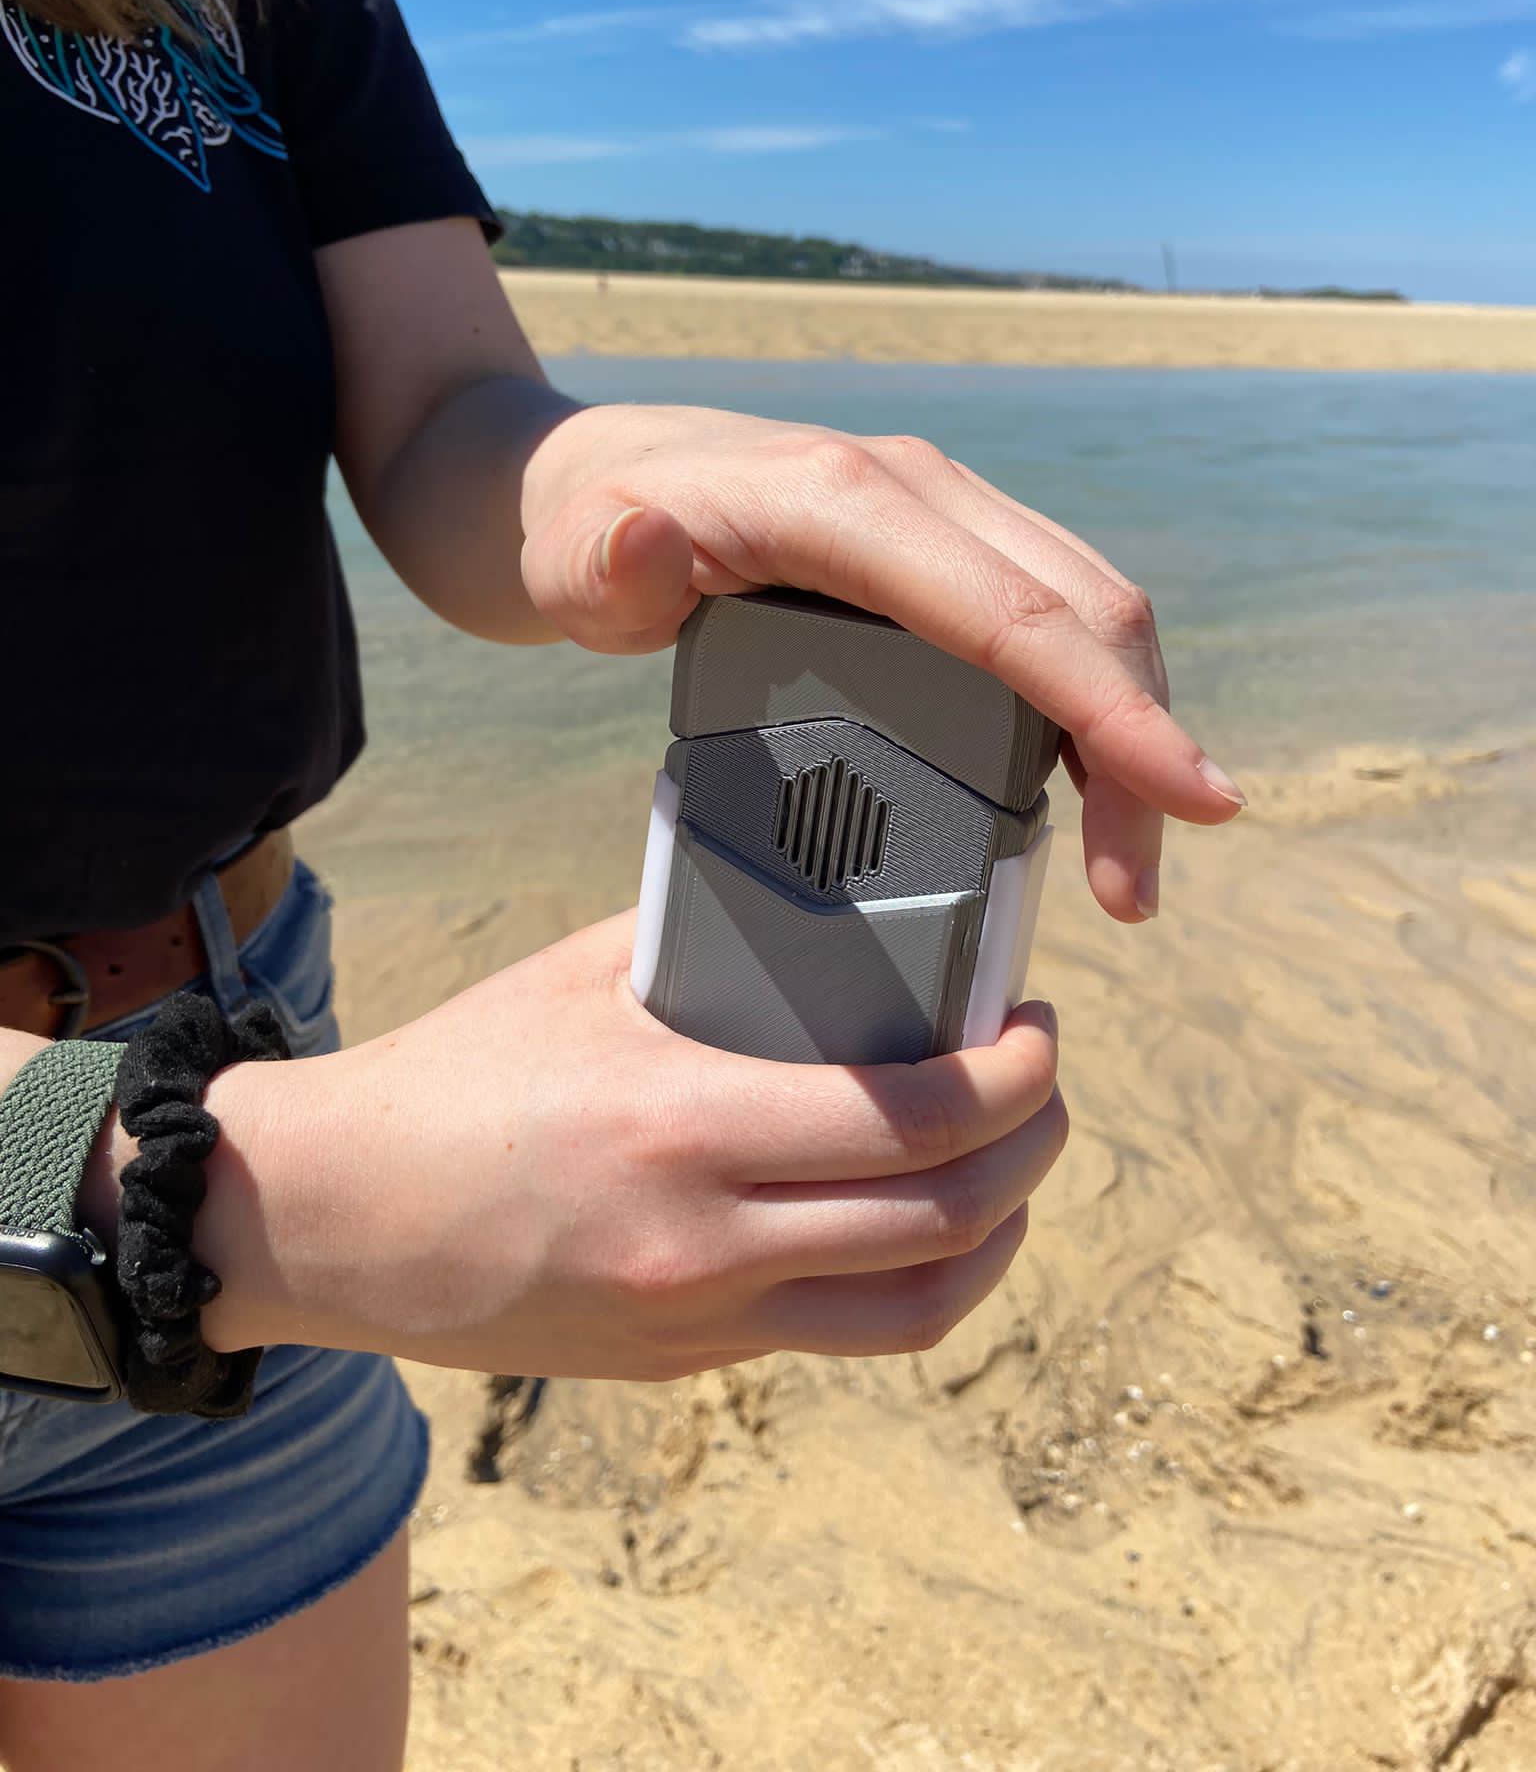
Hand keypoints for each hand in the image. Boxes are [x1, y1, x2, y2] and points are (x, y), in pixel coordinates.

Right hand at [201, 912, 1067, 1378]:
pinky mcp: (688, 1360)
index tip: (1036, 1029)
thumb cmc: (455, 1077)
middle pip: (947, 1220)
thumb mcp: (580, 978)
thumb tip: (818, 897)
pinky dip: (913, 1278)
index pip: (917, 1118)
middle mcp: (706, 1240)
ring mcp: (701, 1318)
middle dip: (1034, 1150)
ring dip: (997, 1238)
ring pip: (917, 1307)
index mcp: (684, 1123)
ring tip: (1009, 1169)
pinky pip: (841, 1330)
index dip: (1015, 1078)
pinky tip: (917, 1221)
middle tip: (1043, 1087)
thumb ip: (705, 935)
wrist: (336, 1219)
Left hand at [520, 402, 1244, 924]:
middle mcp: (921, 491)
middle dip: (1139, 753)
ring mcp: (946, 512)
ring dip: (1130, 735)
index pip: (1011, 611)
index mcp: (848, 501)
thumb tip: (648, 542)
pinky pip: (1052, 617)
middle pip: (1084, 613)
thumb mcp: (569, 563)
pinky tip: (1090, 792)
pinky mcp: (952, 546)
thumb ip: (599, 569)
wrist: (603, 481)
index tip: (1187, 802)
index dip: (1109, 710)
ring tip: (1125, 873)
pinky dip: (1093, 705)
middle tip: (1133, 897)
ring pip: (1088, 612)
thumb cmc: (586, 538)